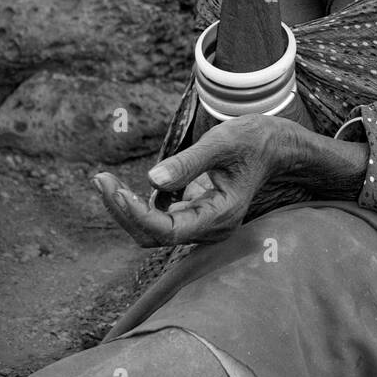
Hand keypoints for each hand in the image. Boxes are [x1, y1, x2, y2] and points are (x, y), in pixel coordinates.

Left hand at [91, 114, 299, 247]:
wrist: (274, 145)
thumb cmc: (253, 141)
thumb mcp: (222, 143)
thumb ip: (189, 163)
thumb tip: (152, 180)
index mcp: (219, 216)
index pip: (167, 230)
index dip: (136, 214)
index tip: (114, 189)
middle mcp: (210, 227)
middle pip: (154, 235)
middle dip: (123, 211)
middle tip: (101, 180)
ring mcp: (202, 223)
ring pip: (153, 229)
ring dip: (126, 208)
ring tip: (104, 180)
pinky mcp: (194, 213)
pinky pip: (158, 218)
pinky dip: (138, 204)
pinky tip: (129, 185)